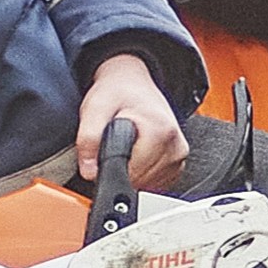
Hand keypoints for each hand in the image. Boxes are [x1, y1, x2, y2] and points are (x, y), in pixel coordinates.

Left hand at [77, 53, 188, 186]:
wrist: (132, 83)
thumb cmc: (117, 93)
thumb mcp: (95, 108)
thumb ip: (88, 139)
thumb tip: (90, 170)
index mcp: (161, 132)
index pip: (132, 174)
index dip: (111, 168)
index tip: (106, 151)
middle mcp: (176, 145)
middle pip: (141, 181)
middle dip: (121, 169)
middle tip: (115, 144)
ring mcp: (179, 155)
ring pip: (149, 185)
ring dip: (132, 172)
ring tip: (127, 147)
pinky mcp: (178, 162)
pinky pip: (156, 182)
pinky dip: (143, 173)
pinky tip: (137, 153)